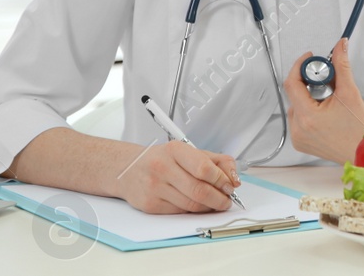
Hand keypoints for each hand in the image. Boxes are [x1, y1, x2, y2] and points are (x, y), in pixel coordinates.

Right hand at [113, 141, 239, 213]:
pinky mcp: (150, 205)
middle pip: (199, 190)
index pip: (204, 168)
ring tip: (215, 203)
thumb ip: (217, 161)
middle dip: (219, 199)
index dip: (222, 180)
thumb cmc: (163, 160)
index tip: (230, 186)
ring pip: (191, 205)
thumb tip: (234, 179)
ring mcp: (154, 187)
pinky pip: (180, 212)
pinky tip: (196, 206)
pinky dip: (193, 212)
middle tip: (227, 201)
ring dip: (209, 207)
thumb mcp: (189, 152)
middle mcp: (162, 167)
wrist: (128, 169)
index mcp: (175, 150)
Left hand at [285, 38, 363, 163]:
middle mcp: (298, 129)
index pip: (292, 83)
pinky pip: (298, 120)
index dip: (300, 66)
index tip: (310, 59)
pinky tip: (324, 114)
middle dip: (309, 84)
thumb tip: (339, 46)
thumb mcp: (350, 93)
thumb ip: (342, 66)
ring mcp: (298, 137)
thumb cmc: (360, 129)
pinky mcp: (300, 143)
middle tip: (328, 83)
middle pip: (295, 94)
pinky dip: (309, 112)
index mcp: (308, 116)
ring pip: (296, 106)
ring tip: (329, 102)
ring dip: (309, 98)